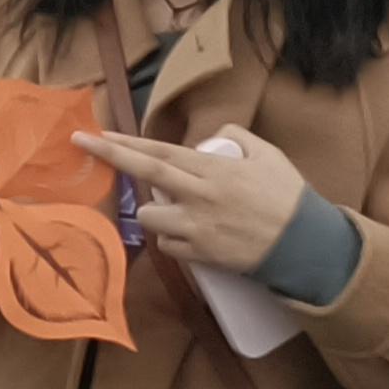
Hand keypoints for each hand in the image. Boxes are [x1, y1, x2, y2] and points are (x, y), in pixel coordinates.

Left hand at [76, 123, 309, 274]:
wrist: (307, 247)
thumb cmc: (290, 199)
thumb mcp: (269, 156)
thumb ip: (236, 139)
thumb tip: (213, 138)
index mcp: (213, 169)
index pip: (160, 151)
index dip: (126, 142)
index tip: (98, 133)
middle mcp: (199, 195)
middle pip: (144, 172)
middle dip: (109, 155)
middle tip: (81, 142)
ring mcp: (197, 227)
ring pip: (149, 215)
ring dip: (153, 211)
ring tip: (175, 210)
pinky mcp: (201, 255)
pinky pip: (168, 244)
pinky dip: (172, 238)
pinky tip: (190, 235)